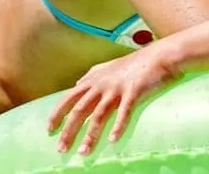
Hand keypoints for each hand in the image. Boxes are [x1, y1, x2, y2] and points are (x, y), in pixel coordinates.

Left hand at [47, 47, 179, 154]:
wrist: (159, 55)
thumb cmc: (135, 62)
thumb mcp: (108, 66)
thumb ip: (92, 75)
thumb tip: (77, 84)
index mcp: (95, 79)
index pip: (69, 98)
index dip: (58, 114)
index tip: (49, 129)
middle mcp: (103, 84)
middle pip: (81, 110)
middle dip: (69, 131)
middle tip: (61, 149)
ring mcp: (118, 88)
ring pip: (100, 115)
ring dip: (90, 135)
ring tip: (84, 153)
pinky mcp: (135, 91)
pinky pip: (124, 112)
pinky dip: (118, 126)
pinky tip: (113, 140)